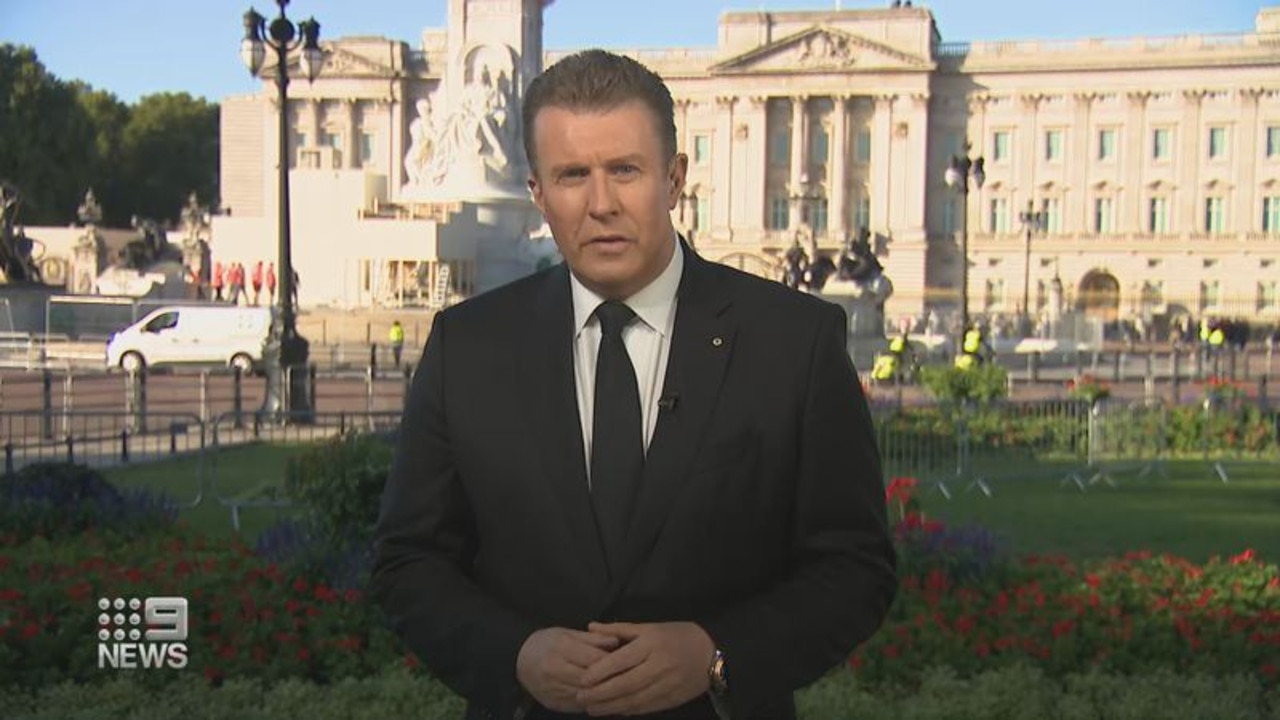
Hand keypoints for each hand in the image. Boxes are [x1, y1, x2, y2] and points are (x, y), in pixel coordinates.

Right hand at [516, 627, 620, 711]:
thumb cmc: (546, 643)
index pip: (594, 659)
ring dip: (604, 693)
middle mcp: (555, 670)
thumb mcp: (567, 633)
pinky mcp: (554, 704)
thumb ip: (592, 639)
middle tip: (628, 676)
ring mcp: (553, 690)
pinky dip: (593, 702)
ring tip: (619, 687)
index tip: (628, 660)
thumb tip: (616, 641)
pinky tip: (603, 696)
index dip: (613, 661)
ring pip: (587, 696)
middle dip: (610, 679)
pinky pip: (580, 706)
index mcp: (560, 648)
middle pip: (591, 680)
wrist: (519, 660)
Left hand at [576, 621, 714, 715]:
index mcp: (651, 644)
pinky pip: (646, 707)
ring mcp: (666, 684)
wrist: (712, 653)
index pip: (621, 660)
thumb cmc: (677, 635)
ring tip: (592, 709)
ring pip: (634, 699)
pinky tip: (614, 711)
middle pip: (625, 683)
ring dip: (610, 706)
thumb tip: (590, 627)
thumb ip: (619, 629)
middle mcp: (658, 665)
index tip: (583, 680)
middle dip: (601, 693)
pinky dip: (628, 710)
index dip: (600, 672)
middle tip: (581, 698)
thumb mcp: (650, 627)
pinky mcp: (672, 699)